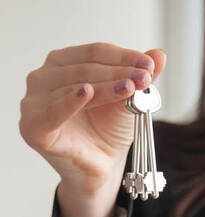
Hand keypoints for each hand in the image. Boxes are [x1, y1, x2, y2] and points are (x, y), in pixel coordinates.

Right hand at [19, 42, 165, 195]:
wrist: (103, 164)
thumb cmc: (109, 127)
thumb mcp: (129, 97)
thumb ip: (140, 75)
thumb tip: (159, 54)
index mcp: (64, 63)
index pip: (96, 52)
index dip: (124, 56)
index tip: (149, 65)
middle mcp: (44, 77)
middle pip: (86, 67)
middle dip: (120, 71)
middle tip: (145, 77)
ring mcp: (34, 101)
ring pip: (76, 85)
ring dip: (107, 85)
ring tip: (131, 88)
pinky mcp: (34, 127)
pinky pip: (52, 112)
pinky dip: (70, 102)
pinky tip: (87, 92)